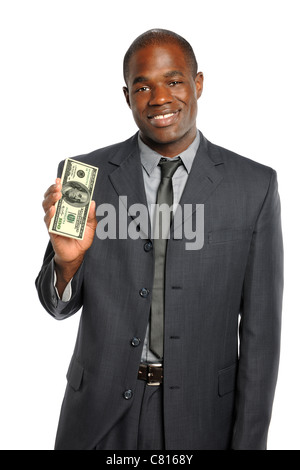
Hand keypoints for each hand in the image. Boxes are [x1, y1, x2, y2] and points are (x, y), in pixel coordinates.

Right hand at [42, 178, 96, 293]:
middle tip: (59, 185)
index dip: (59, 185)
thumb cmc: (83, 237)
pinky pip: (48, 221)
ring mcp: (53, 220)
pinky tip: (53, 209)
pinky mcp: (51, 230)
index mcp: (67, 207)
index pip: (61, 193)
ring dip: (51, 198)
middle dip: (54, 189)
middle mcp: (58, 212)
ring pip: (47, 206)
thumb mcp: (91, 225)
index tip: (61, 177)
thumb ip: (91, 214)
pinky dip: (50, 214)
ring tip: (57, 194)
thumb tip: (92, 202)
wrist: (77, 254)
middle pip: (51, 197)